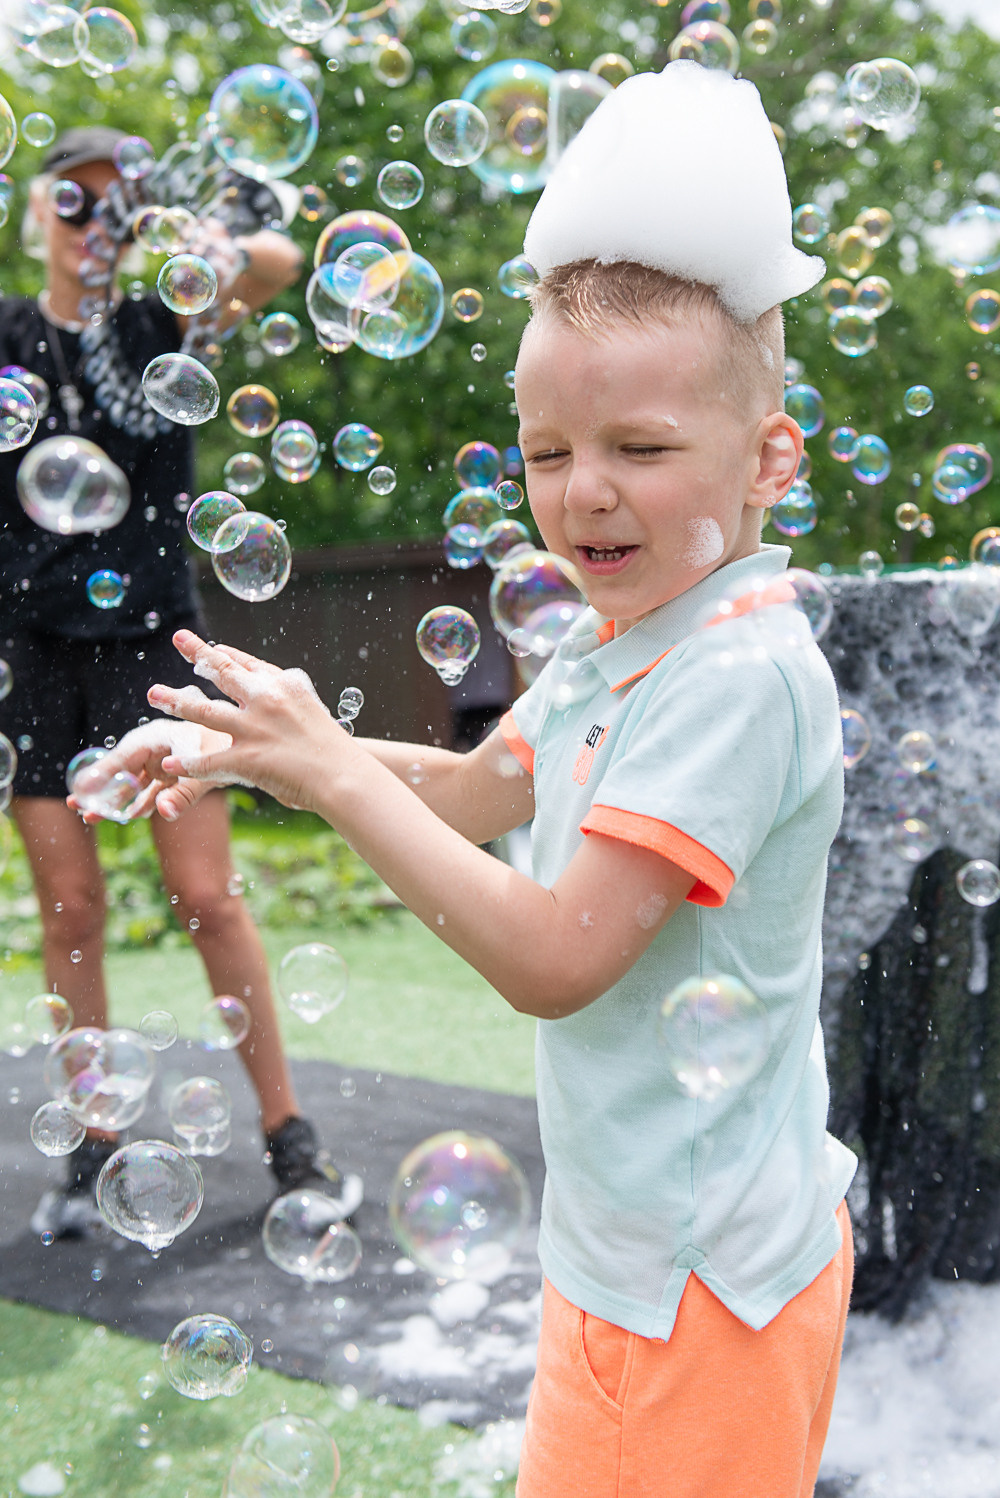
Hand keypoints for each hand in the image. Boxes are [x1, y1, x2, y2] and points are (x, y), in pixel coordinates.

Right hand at [66, 717, 231, 823]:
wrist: (249, 742)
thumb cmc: (226, 747)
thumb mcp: (206, 770)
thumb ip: (184, 793)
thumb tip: (164, 814)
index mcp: (158, 737)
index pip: (123, 757)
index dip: (102, 773)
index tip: (82, 788)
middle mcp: (156, 749)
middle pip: (121, 771)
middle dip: (99, 789)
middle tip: (76, 805)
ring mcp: (163, 763)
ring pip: (133, 785)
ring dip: (114, 801)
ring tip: (90, 817)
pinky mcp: (173, 776)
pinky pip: (150, 793)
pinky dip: (139, 804)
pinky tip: (128, 817)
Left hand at [146, 630, 351, 813]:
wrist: (344, 775)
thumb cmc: (334, 749)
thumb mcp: (312, 710)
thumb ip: (291, 699)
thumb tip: (279, 690)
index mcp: (284, 685)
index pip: (249, 664)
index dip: (227, 654)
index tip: (212, 647)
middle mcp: (266, 699)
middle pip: (223, 672)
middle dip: (197, 654)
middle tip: (178, 639)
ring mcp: (254, 727)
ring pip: (204, 710)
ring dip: (176, 701)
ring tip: (154, 695)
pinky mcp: (247, 757)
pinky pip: (208, 760)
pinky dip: (188, 763)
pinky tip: (170, 764)